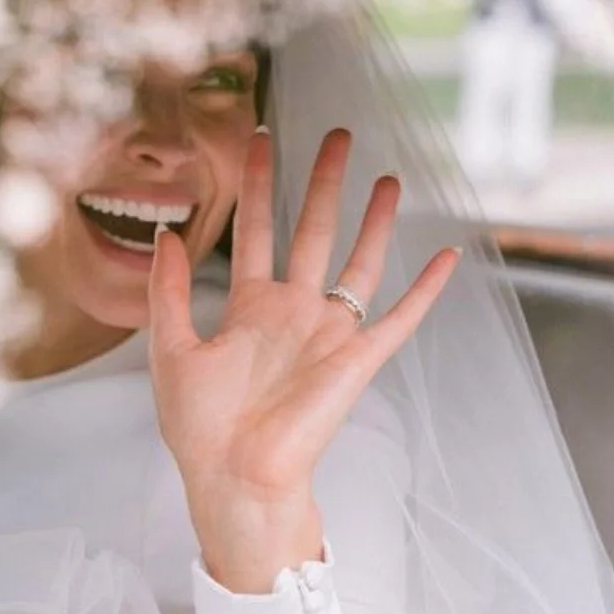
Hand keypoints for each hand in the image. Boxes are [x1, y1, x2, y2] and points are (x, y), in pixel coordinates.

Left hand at [148, 127, 458, 593]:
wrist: (234, 478)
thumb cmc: (199, 428)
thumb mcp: (171, 349)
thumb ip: (168, 290)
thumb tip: (166, 232)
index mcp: (249, 308)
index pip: (256, 230)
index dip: (258, 185)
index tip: (262, 139)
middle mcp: (293, 313)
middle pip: (313, 231)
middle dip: (324, 182)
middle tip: (337, 134)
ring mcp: (328, 334)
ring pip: (358, 262)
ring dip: (374, 221)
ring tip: (387, 177)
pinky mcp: (357, 360)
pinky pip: (399, 318)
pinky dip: (425, 289)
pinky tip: (447, 256)